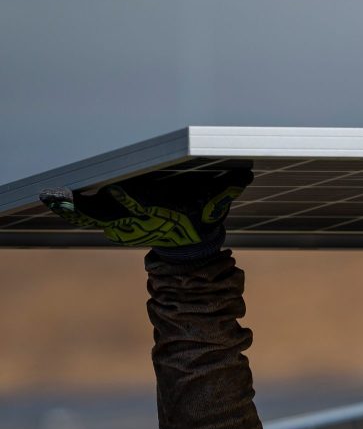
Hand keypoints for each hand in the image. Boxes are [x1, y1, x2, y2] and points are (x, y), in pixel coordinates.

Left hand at [39, 168, 252, 247]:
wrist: (190, 252)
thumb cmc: (202, 218)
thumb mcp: (217, 205)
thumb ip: (228, 190)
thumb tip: (246, 176)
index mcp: (160, 212)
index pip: (142, 205)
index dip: (128, 199)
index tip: (114, 189)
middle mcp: (138, 221)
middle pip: (107, 214)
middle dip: (86, 207)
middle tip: (65, 195)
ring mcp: (125, 226)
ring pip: (93, 217)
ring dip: (72, 209)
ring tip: (49, 197)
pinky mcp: (116, 227)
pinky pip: (90, 219)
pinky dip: (72, 212)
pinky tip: (54, 201)